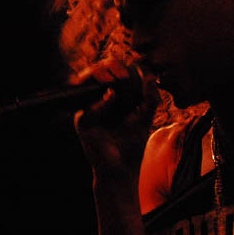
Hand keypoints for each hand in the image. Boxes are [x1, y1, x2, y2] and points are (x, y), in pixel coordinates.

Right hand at [70, 58, 159, 183]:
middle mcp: (98, 100)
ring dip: (100, 74)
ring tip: (115, 78)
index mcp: (112, 97)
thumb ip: (150, 98)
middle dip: (111, 66)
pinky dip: (101, 100)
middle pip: (98, 71)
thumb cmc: (133, 144)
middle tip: (125, 73)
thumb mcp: (146, 118)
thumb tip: (151, 76)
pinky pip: (88, 107)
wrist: (124, 168)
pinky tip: (112, 97)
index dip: (122, 66)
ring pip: (86, 81)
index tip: (138, 70)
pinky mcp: (82, 122)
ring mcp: (89, 110)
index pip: (111, 71)